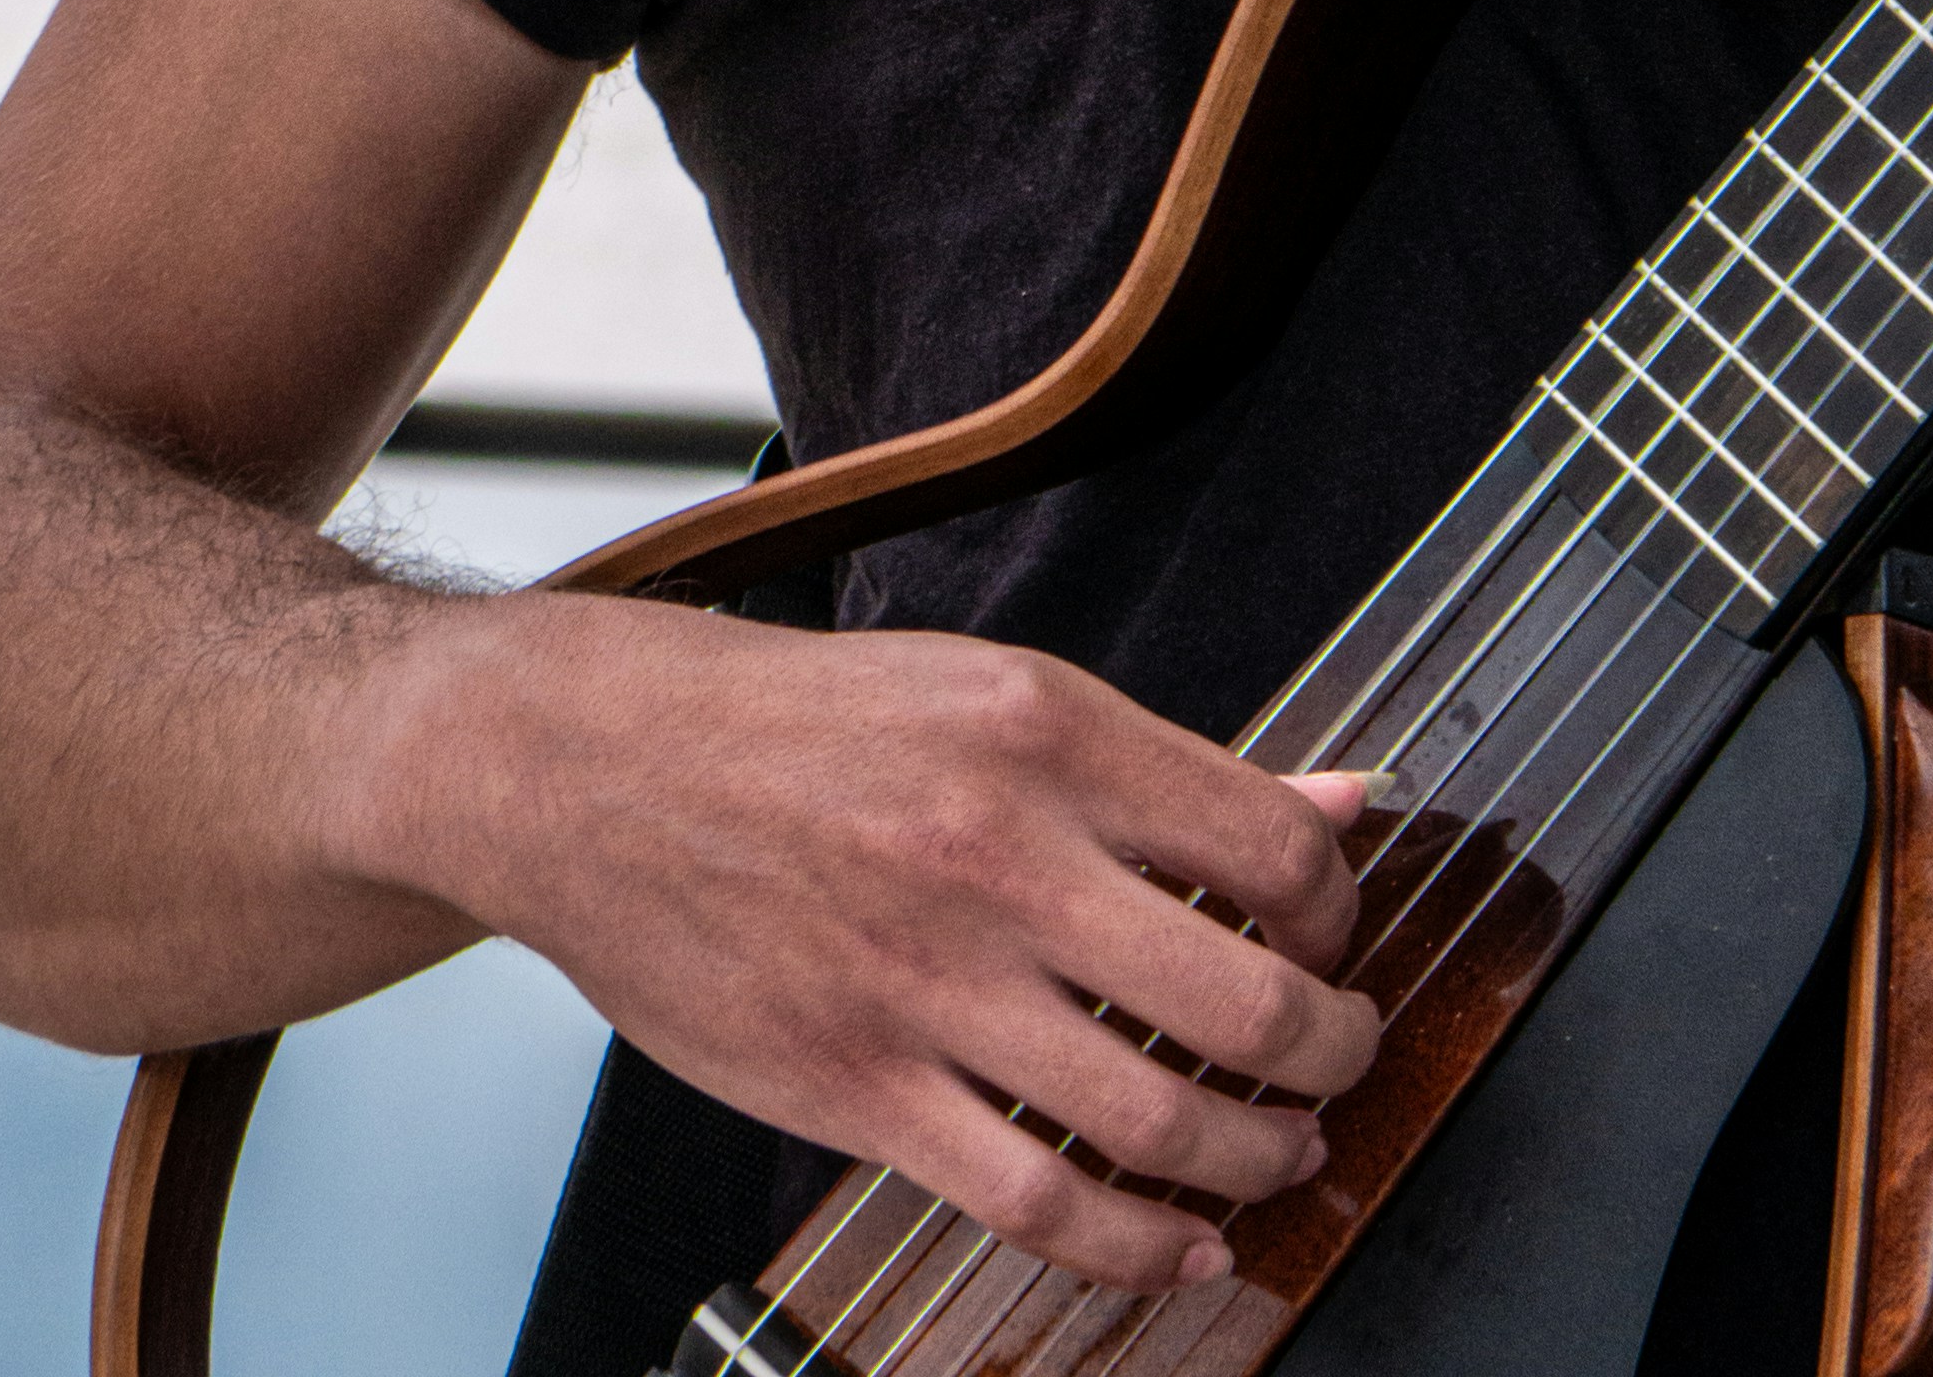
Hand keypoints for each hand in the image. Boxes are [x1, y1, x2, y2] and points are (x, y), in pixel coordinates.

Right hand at [364, 593, 1378, 1297]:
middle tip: (1341, 1056)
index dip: (1337, 910)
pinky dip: (1137, 1244)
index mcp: (1041, 732)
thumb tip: (1334, 806)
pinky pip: (1036, 1200)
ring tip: (1282, 1148)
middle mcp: (997, 853)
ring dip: (1258, 1155)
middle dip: (1333, 1049)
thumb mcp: (990, 689)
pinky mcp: (857, 1085)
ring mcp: (926, 981)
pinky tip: (1183, 1239)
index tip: (1330, 932)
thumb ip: (1166, 765)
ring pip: (1157, 1119)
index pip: (1270, 847)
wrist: (591, 766)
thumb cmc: (790, 723)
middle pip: (1243, 999)